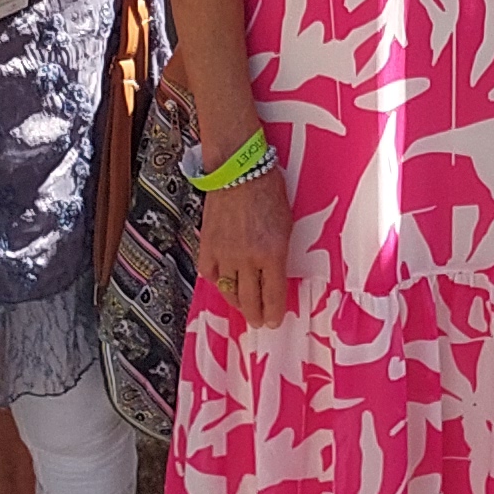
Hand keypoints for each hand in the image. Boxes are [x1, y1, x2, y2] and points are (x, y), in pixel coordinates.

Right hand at [198, 169, 293, 331]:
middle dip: (255, 315)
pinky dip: (216, 281)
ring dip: (237, 303)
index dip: (273, 313)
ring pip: (228, 291)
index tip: (274, 321)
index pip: (272, 295)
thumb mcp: (286, 225)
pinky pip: (209, 273)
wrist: (239, 171)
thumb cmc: (269, 192)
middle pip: (249, 300)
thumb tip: (276, 274)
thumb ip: (280, 253)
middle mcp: (247, 259)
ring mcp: (224, 253)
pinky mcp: (207, 245)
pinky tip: (223, 283)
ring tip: (243, 307)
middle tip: (259, 322)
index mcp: (272, 254)